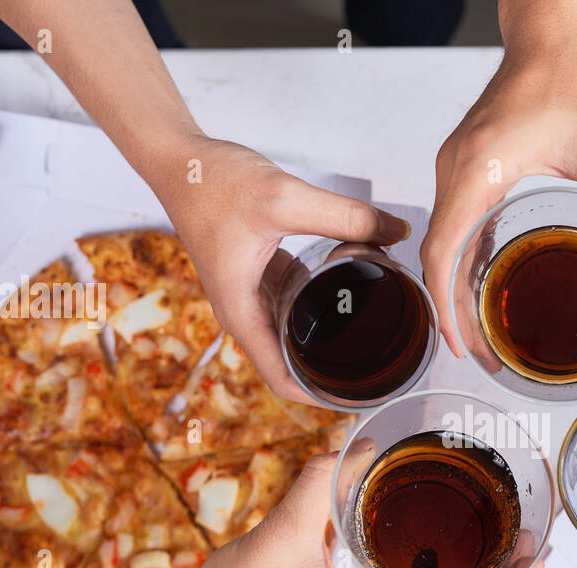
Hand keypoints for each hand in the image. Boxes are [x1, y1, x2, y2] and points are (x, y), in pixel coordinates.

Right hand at [151, 136, 411, 400]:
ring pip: (293, 333)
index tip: (360, 400)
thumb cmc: (213, 181)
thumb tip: (399, 231)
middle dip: (332, 373)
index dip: (321, 399)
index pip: (283, 379)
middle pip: (291, 363)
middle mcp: (243, 312)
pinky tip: (351, 294)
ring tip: (374, 339)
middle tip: (380, 371)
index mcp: (242, 312)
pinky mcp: (257, 274)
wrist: (177, 158)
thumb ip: (346, 216)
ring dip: (326, 339)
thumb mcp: (286, 199)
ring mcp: (249, 294)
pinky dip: (319, 304)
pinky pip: (292, 301)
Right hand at [420, 32, 576, 356]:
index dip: (447, 304)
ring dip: (455, 287)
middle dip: (452, 310)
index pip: (444, 250)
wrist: (551, 38)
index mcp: (480, 168)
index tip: (459, 342)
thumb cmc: (571, 82)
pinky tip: (483, 285)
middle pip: (437, 256)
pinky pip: (453, 223)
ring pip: (443, 242)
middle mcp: (456, 170)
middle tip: (478, 353)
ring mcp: (455, 168)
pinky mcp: (465, 167)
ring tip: (479, 329)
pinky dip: (463, 260)